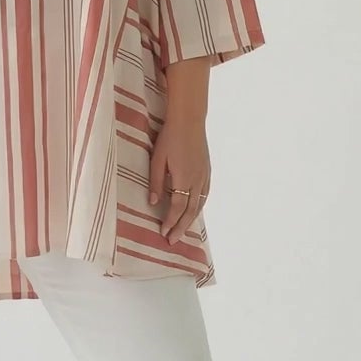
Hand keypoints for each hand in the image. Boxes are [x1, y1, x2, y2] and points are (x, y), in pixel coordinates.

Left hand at [148, 114, 210, 243]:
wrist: (190, 120)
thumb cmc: (170, 137)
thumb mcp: (157, 159)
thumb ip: (155, 182)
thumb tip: (152, 203)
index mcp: (183, 179)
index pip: (176, 207)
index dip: (170, 222)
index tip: (163, 233)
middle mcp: (197, 181)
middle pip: (190, 211)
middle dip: (181, 228)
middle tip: (173, 241)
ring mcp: (204, 176)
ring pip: (199, 205)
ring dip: (191, 220)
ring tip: (183, 231)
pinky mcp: (207, 171)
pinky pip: (205, 195)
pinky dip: (199, 207)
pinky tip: (195, 211)